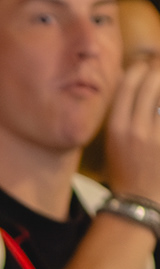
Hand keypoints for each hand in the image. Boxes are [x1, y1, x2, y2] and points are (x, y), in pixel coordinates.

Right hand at [105, 52, 159, 210]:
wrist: (138, 200)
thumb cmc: (125, 169)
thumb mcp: (114, 141)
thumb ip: (122, 112)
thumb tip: (132, 78)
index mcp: (117, 127)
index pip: (129, 83)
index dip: (140, 69)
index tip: (146, 67)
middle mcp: (135, 129)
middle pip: (151, 82)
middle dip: (159, 71)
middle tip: (159, 71)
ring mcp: (155, 136)